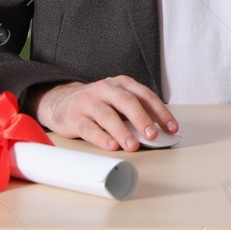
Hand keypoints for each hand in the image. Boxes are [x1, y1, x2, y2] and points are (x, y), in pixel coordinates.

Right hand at [29, 76, 177, 151]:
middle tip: (153, 135)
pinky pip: (88, 127)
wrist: (59, 100)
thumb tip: (157, 132)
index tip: (171, 128)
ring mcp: (88, 102)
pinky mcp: (74, 117)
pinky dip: (101, 137)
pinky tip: (111, 146)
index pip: (144, 95)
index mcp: (120, 83)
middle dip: (141, 118)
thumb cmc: (96, 103)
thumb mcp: (116, 101)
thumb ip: (134, 113)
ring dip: (122, 131)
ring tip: (133, 145)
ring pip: (107, 115)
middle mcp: (105, 89)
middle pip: (126, 101)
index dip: (160, 111)